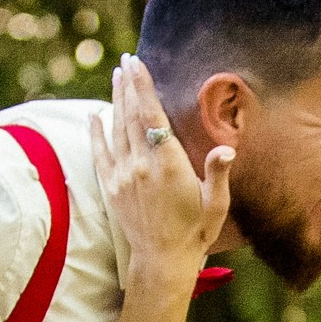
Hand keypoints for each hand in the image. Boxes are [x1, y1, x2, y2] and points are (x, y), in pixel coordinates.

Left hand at [106, 53, 232, 289]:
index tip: (136, 64)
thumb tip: (226, 149)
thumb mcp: (216, 204)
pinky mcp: (111, 188)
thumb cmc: (196, 232)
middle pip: (132, 115)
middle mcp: (142, 166)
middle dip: (128, 84)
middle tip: (125, 60)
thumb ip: (218, 173)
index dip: (143, 87)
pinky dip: (96, 132)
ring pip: (116, 128)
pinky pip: (100, 153)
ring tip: (116, 76)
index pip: (152, 116)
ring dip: (116, 100)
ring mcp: (123, 176)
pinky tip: (95, 115)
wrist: (164, 262)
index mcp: (169, 165)